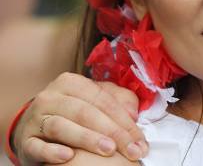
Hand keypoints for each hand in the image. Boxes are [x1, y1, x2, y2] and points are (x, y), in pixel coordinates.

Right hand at [12, 72, 146, 164]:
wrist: (34, 126)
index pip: (103, 100)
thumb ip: (118, 100)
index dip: (124, 120)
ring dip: (87, 138)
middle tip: (131, 149)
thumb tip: (134, 113)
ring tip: (108, 150)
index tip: (140, 140)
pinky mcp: (25, 140)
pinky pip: (37, 145)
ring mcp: (35, 118)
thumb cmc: (73, 112)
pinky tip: (68, 156)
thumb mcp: (95, 100)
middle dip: (112, 132)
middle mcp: (51, 97)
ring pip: (62, 126)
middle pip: (86, 112)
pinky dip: (52, 151)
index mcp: (71, 83)